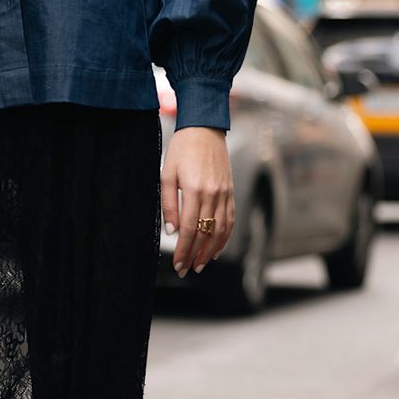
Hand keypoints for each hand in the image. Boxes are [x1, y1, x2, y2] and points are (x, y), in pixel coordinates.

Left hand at [161, 126, 234, 276]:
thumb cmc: (182, 149)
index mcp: (195, 190)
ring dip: (211, 251)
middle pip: (206, 233)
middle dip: (195, 255)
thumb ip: (168, 203)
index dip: (184, 250)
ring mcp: (225, 193)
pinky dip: (225, 237)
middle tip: (186, 269)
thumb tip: (172, 230)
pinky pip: (230, 219)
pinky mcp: (231, 191)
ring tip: (201, 264)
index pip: (190, 229)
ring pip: (221, 230)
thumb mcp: (167, 174)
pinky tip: (216, 249)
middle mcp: (213, 194)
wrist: (205, 128)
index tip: (178, 263)